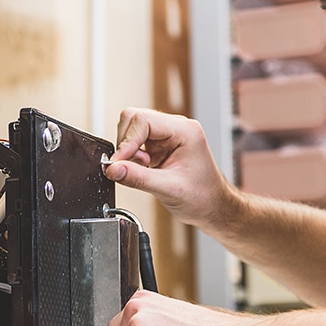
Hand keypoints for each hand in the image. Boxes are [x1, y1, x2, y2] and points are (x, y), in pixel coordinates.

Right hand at [105, 108, 235, 227]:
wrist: (213, 206)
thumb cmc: (203, 197)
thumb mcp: (168, 189)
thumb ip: (137, 178)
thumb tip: (112, 169)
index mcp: (184, 131)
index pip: (143, 120)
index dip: (126, 141)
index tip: (118, 162)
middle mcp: (176, 127)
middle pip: (134, 118)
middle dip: (126, 144)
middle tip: (132, 166)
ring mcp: (167, 134)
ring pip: (132, 128)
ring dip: (129, 150)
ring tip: (144, 168)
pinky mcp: (160, 144)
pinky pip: (136, 141)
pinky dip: (132, 156)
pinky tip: (145, 168)